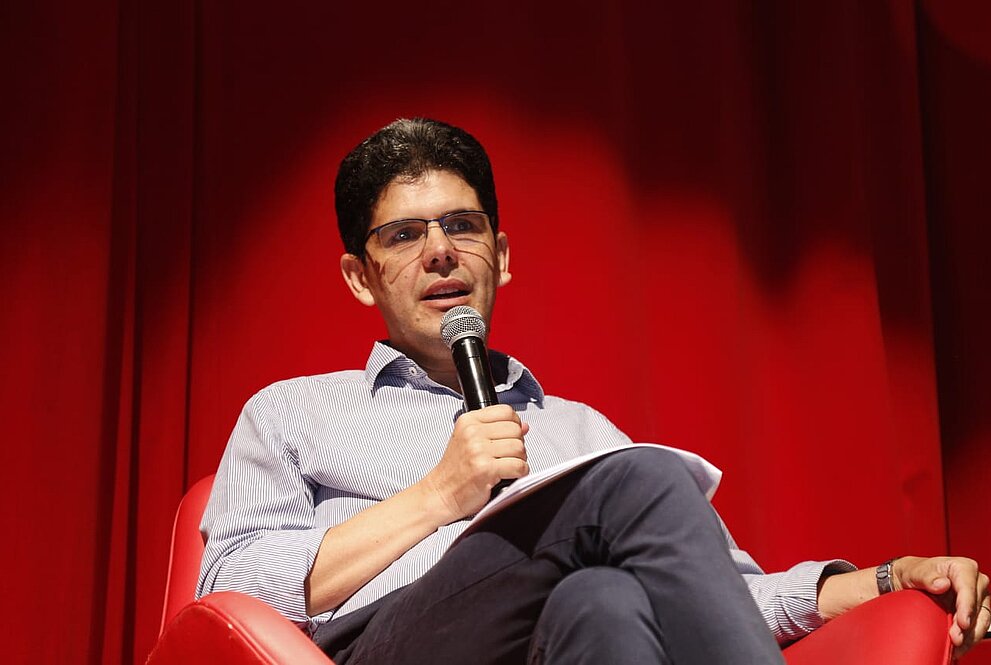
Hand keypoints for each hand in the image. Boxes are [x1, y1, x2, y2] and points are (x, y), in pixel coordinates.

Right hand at [420, 404, 528, 521]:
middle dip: (517, 444)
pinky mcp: (486, 469)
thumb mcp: (469, 440)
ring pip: (519, 448)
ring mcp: (478, 450)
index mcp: (468, 421)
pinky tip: (509, 475)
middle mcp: (472, 433)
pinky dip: (520, 472)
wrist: (442, 493)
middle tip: (507, 455)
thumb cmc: (455, 469)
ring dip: (519, 459)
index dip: (514, 424)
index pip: (506, 411)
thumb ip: (496, 429)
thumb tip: (524, 426)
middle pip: (515, 430)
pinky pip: (519, 466)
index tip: (509, 436)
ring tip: (507, 465)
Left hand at [893, 556, 988, 657]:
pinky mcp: (973, 612)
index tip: (962, 623)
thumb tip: (942, 584)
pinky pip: (976, 628)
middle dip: (968, 627)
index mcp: (963, 567)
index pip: (969, 588)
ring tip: (956, 648)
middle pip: (977, 608)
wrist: (909, 582)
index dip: (967, 607)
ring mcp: (976, 598)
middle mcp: (974, 582)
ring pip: (981, 621)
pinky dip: (968, 640)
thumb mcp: (915, 572)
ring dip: (970, 637)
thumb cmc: (914, 573)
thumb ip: (927, 576)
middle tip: (955, 640)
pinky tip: (957, 648)